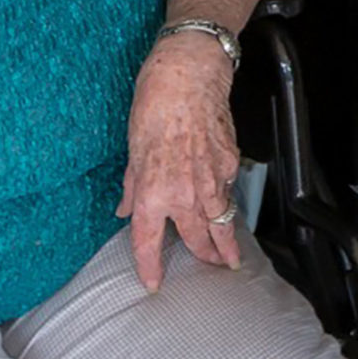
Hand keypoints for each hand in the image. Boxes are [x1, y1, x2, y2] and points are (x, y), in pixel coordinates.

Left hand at [118, 31, 241, 290]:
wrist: (189, 76)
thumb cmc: (155, 105)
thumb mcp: (132, 149)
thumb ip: (132, 186)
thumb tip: (126, 209)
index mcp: (153, 194)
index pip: (149, 243)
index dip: (150, 267)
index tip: (153, 282)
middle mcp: (184, 194)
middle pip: (197, 239)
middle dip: (204, 257)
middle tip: (211, 268)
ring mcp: (212, 180)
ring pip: (222, 222)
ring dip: (226, 242)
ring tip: (230, 258)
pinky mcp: (230, 163)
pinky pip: (229, 191)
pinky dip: (228, 201)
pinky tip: (227, 203)